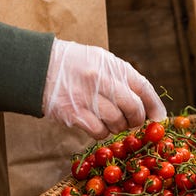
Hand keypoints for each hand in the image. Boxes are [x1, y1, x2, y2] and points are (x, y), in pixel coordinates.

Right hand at [42, 38, 167, 138]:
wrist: (36, 67)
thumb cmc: (76, 66)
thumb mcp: (102, 62)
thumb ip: (124, 79)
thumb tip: (150, 107)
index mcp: (112, 65)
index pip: (142, 87)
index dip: (154, 106)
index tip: (159, 118)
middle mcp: (101, 79)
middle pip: (133, 108)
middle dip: (137, 120)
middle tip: (132, 123)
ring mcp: (86, 96)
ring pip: (117, 122)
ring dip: (118, 128)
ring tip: (111, 122)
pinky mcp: (73, 113)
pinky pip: (99, 132)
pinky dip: (102, 133)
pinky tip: (97, 126)